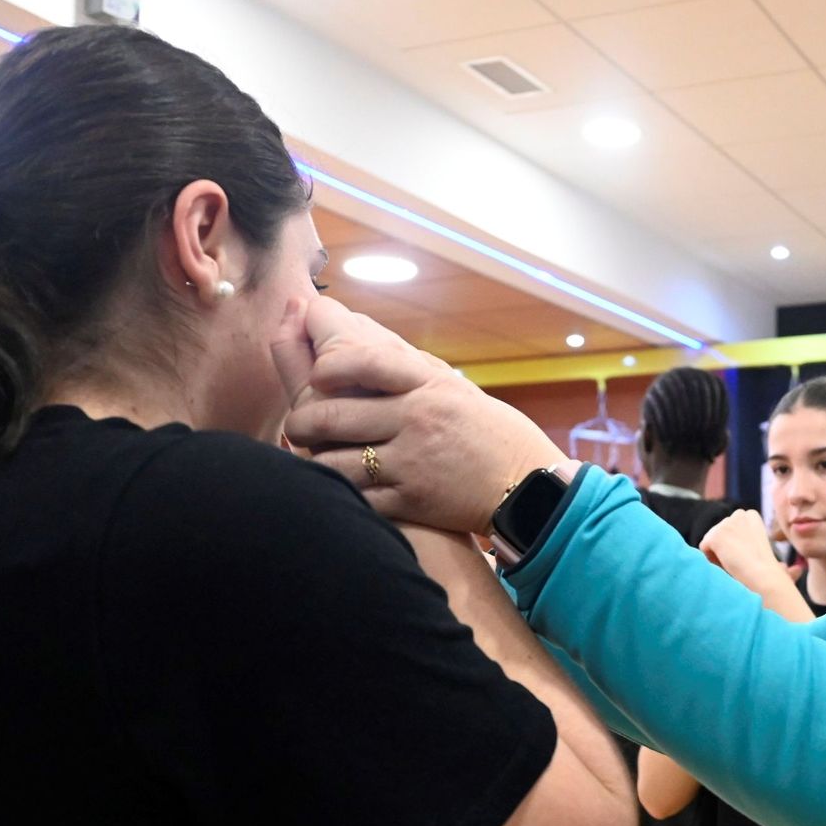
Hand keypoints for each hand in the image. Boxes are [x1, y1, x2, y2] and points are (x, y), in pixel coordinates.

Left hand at [271, 296, 564, 532]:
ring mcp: (413, 461)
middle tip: (297, 422)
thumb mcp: (452, 386)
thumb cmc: (487, 432)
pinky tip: (331, 489)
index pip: (365, 361)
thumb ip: (402, 361)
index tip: (315, 368)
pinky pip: (356, 498)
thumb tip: (349, 324)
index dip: (328, 360)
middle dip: (303, 419)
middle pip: (335, 413)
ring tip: (307, 454)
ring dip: (311, 457)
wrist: (529, 487)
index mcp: (428, 384)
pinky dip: (336, 494)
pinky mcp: (412, 501)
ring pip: (335, 459)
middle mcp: (418, 419)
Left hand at [699, 510, 793, 596]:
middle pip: (718, 534)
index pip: (728, 529)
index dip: (736, 547)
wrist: (764, 577)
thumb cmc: (773, 575)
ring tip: (736, 563)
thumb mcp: (773, 558)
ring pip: (710, 542)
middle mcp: (738, 514)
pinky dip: (711, 559)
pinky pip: (703, 548)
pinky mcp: (715, 535)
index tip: (749, 556)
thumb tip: (797, 571)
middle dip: (725, 549)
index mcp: (750, 515)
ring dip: (718, 556)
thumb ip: (773, 557)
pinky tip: (727, 563)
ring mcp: (726, 523)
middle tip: (742, 562)